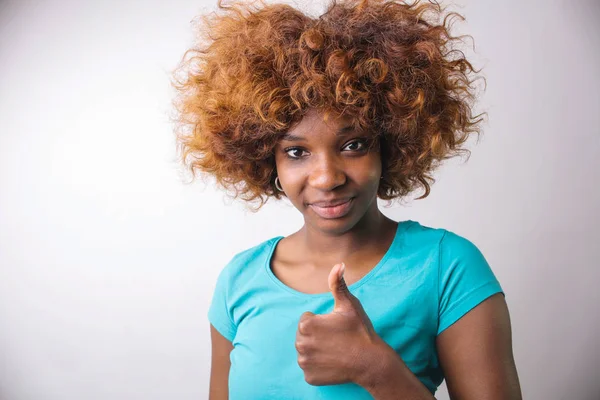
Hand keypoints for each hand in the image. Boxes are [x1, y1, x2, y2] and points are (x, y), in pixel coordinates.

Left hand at [295, 263, 384, 385]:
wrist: (371, 362)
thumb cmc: (359, 331)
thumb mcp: (349, 305)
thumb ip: (338, 284)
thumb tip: (338, 265)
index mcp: (306, 325)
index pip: (307, 319)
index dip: (322, 321)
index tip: (335, 326)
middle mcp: (301, 344)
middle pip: (304, 335)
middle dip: (317, 335)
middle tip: (336, 338)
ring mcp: (304, 362)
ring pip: (306, 351)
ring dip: (316, 350)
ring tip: (335, 350)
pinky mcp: (309, 377)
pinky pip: (310, 367)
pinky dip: (319, 366)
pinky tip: (333, 362)